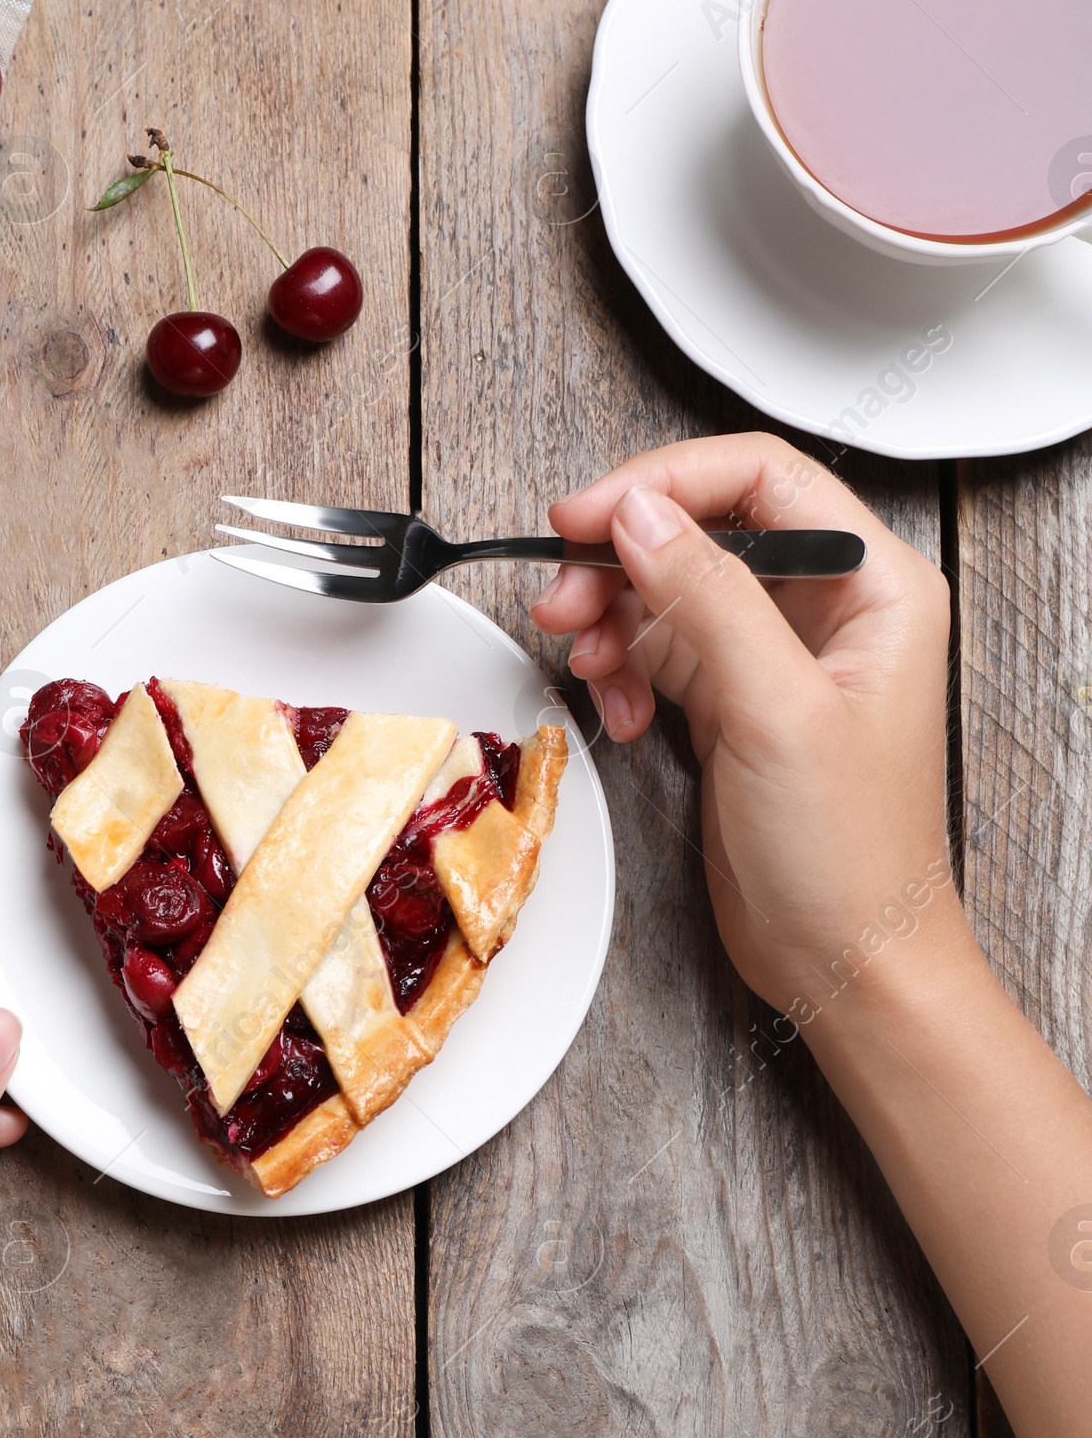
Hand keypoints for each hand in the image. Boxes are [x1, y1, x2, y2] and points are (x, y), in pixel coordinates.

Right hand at [530, 433, 972, 1026]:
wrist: (845, 959)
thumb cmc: (851, 856)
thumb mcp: (777, 711)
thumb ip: (710, 598)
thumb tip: (643, 516)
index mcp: (876, 586)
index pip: (761, 478)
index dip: (667, 482)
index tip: (591, 515)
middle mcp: (831, 609)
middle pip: (705, 528)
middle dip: (625, 555)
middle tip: (561, 592)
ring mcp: (779, 658)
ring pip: (672, 589)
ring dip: (613, 615)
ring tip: (578, 654)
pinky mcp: (736, 705)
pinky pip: (661, 652)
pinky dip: (624, 670)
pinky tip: (618, 708)